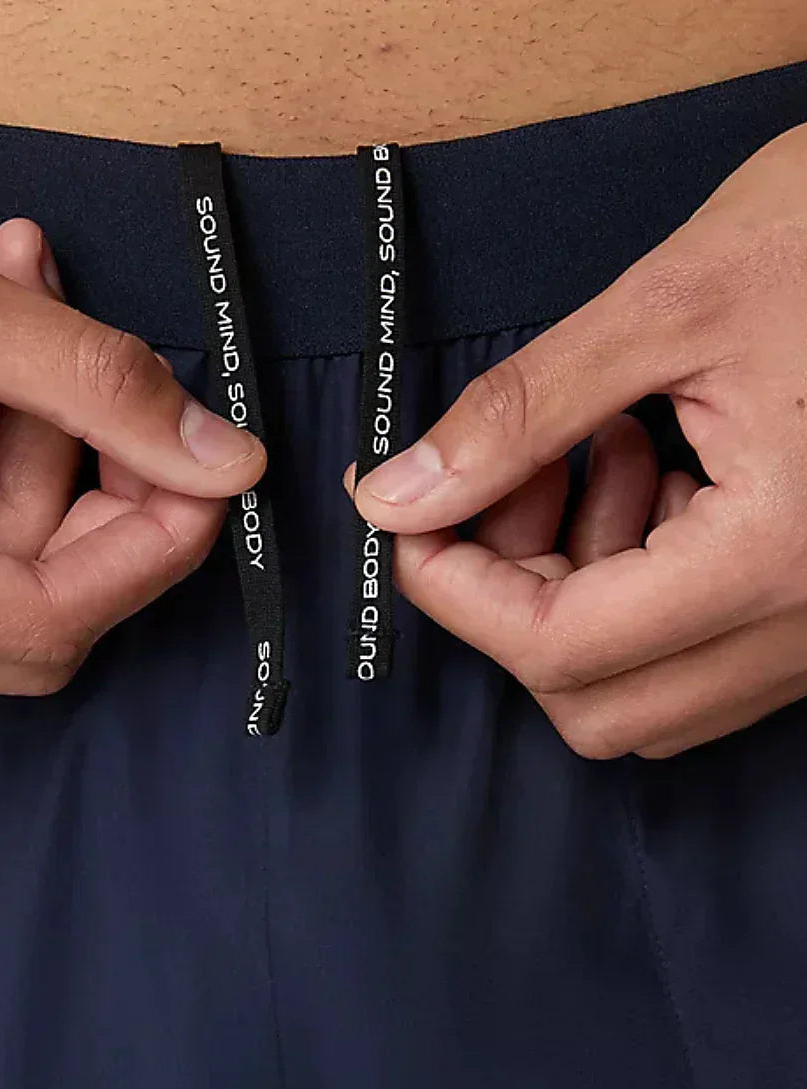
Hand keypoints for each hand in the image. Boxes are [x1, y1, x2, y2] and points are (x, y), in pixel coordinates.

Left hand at [351, 122, 806, 759]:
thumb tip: (398, 496)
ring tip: (600, 451)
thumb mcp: (668, 307)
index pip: (557, 648)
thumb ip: (520, 415)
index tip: (404, 512)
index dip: (452, 588)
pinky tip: (659, 472)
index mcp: (777, 558)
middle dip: (514, 598)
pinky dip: (639, 589)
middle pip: (594, 702)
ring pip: (645, 692)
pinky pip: (700, 655)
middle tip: (509, 481)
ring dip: (578, 592)